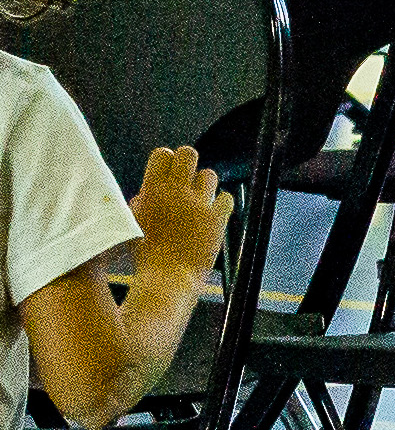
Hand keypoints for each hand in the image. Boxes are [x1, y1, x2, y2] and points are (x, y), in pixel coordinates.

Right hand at [127, 146, 226, 272]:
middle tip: (186, 179)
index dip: (167, 160)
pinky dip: (221, 204)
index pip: (162, 154)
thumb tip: (151, 187)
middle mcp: (177, 191)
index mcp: (152, 189)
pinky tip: (212, 213)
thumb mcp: (133, 219)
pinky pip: (227, 198)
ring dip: (204, 185)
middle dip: (187, 162)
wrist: (167, 274)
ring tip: (198, 200)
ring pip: (210, 174)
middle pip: (189, 154)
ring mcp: (199, 203)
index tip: (168, 171)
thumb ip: (144, 198)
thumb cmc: (145, 251)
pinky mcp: (218, 218)